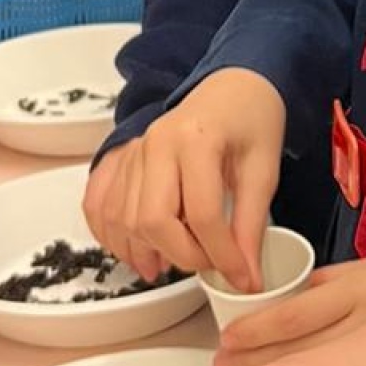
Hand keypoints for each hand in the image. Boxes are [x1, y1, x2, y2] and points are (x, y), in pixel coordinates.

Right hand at [81, 71, 285, 286]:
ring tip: (175, 266)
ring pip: (124, 219)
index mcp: (196, 140)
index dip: (222, 255)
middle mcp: (156, 144)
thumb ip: (252, 224)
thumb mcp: (264, 169)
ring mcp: (134, 151)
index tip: (240, 277)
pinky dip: (114, 237)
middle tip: (208, 265)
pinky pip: (101, 206)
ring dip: (146, 252)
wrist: (231, 87)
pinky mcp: (123, 160)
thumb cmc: (251, 121)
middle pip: (152, 220)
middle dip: (182, 256)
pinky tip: (140, 252)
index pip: (203, 214)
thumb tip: (245, 276)